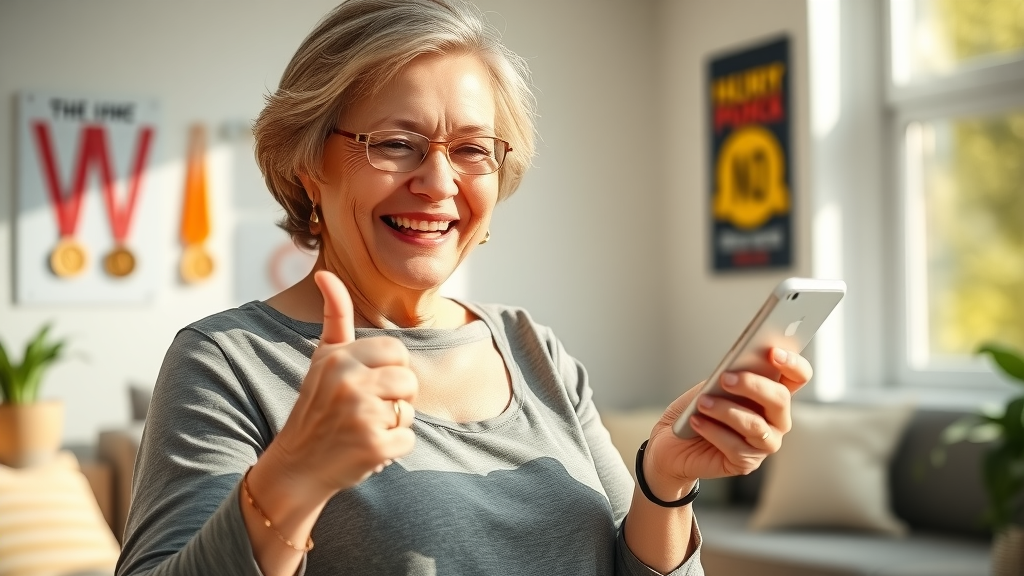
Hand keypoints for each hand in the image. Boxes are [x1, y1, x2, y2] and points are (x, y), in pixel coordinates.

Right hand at [267, 270, 417, 497]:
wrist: (295, 466)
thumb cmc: (316, 407)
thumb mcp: (322, 358)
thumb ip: (334, 316)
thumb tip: (326, 273)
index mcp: (339, 357)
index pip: (396, 351)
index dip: (389, 370)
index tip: (367, 383)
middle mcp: (349, 382)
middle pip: (408, 379)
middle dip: (396, 397)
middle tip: (367, 410)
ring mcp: (361, 415)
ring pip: (409, 410)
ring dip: (394, 424)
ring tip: (364, 428)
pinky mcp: (373, 446)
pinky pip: (407, 440)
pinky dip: (392, 450)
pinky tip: (365, 450)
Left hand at [641, 348, 810, 498]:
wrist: (673, 443)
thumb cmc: (698, 409)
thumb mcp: (711, 386)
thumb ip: (728, 377)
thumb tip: (735, 369)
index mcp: (771, 394)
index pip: (797, 376)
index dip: (792, 364)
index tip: (772, 352)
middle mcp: (776, 420)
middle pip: (780, 399)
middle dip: (752, 385)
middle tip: (725, 378)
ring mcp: (765, 443)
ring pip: (755, 425)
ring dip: (725, 410)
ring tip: (702, 402)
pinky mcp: (746, 463)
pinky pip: (736, 447)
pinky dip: (712, 431)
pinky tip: (696, 422)